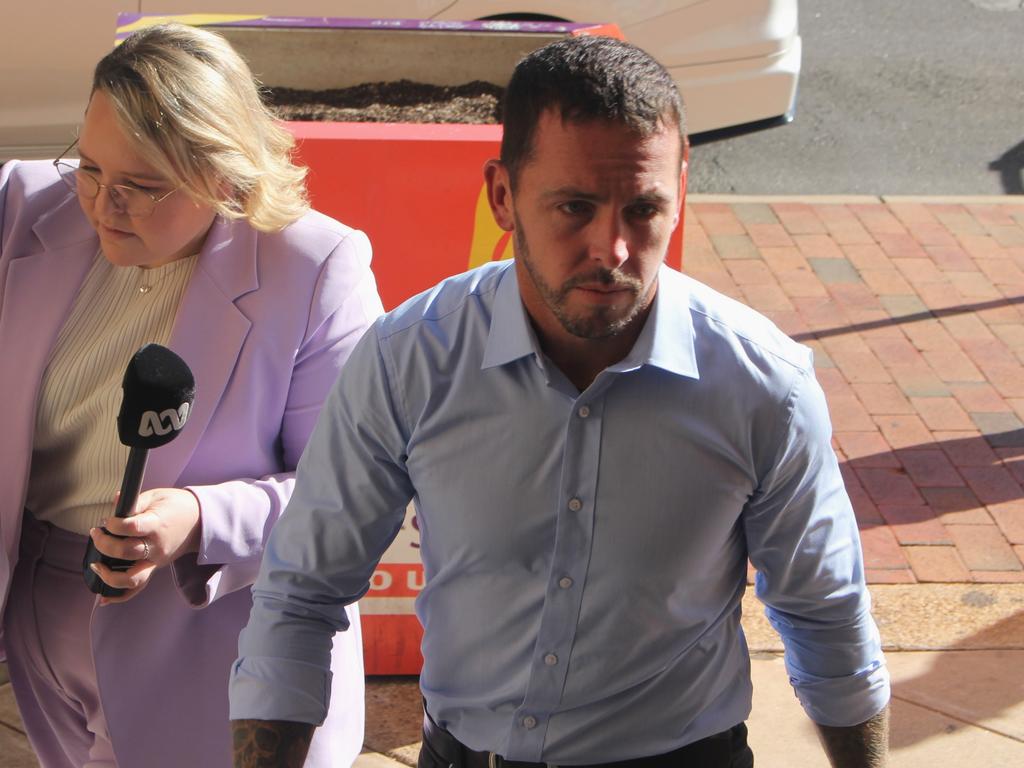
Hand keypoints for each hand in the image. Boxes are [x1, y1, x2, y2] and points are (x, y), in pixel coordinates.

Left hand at [88, 488, 201, 604]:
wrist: (200, 521)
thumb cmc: (175, 506)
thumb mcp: (155, 497)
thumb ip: (133, 502)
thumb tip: (113, 503)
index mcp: (156, 525)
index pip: (130, 528)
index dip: (113, 525)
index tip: (107, 520)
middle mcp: (157, 546)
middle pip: (125, 553)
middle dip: (103, 545)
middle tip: (96, 534)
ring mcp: (156, 561)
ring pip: (131, 578)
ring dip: (109, 576)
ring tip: (96, 565)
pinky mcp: (155, 568)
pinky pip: (138, 586)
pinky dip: (120, 595)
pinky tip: (104, 597)